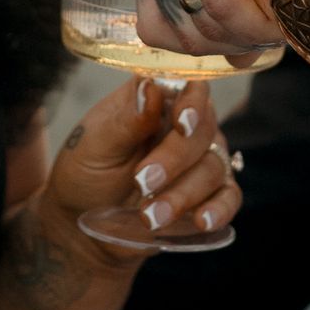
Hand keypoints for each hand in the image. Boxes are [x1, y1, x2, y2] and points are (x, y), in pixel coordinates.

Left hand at [45, 74, 243, 244]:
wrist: (81, 224)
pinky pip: (228, 197)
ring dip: (183, 194)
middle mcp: (183, 126)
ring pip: (213, 167)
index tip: (181, 123)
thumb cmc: (85, 173)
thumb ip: (124, 120)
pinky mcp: (206, 196)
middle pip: (203, 130)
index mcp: (155, 101)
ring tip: (149, 216)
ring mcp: (199, 161)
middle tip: (142, 181)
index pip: (188, 86)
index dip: (192, 102)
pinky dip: (219, 208)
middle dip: (175, 159)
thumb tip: (150, 87)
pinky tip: (202, 220)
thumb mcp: (92, 146)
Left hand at [133, 0, 300, 56]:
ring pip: (200, 23)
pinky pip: (220, 3)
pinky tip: (280, 11)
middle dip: (228, 43)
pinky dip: (254, 19)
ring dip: (245, 32)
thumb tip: (235, 60)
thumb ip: (232, 7)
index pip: (159, 27)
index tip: (247, 41)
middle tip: (269, 30)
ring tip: (279, 13)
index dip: (205, 45)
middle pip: (176, 33)